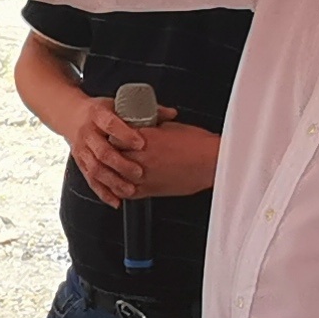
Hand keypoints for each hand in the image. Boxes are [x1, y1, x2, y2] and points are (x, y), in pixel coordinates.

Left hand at [68, 108, 216, 205]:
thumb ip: (153, 127)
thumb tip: (146, 125)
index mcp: (143, 139)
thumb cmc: (197, 144)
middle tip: (107, 152)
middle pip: (111, 157)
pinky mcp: (150, 190)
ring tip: (110, 169)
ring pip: (115, 177)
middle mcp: (140, 158)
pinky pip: (127, 193)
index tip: (111, 135)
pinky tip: (119, 187)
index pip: (114, 137)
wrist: (211, 163)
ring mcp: (143, 176)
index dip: (110, 136)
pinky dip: (120, 190)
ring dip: (111, 174)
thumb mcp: (171, 127)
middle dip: (108, 154)